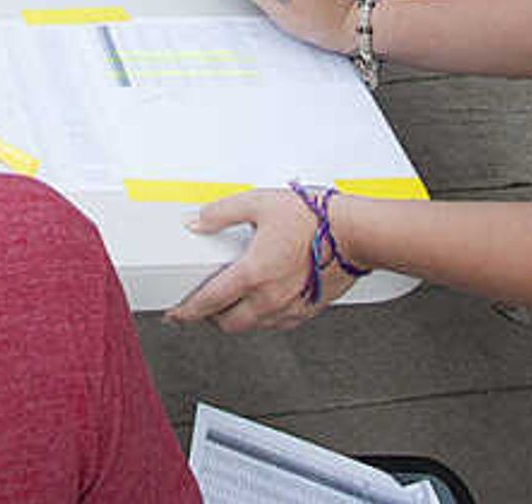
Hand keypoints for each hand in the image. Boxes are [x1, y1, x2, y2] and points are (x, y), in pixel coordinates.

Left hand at [168, 186, 332, 332]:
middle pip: (229, 323)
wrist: (355, 234)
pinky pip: (276, 324)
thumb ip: (221, 213)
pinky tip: (260, 304)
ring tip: (228, 305)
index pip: (209, 301)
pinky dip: (261, 319)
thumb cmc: (315, 219)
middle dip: (209, 319)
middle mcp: (270, 298)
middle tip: (201, 309)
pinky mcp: (307, 310)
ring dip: (235, 320)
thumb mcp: (258, 203)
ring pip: (252, 327)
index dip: (187, 311)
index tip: (176, 314)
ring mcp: (290, 307)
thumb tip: (197, 222)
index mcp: (253, 273)